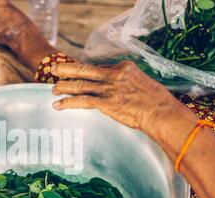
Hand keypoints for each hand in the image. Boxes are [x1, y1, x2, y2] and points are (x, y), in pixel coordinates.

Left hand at [51, 61, 183, 135]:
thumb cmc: (157, 103)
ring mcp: (109, 88)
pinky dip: (68, 103)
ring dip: (64, 87)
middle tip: (54, 69)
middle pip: (85, 70)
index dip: (86, 72)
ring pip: (80, 85)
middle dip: (67, 70)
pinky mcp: (106, 102)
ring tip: (53, 90)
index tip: (76, 72)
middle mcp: (114, 75)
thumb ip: (129, 84)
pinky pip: (82, 101)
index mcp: (124, 68)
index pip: (99, 68)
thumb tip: (122, 92)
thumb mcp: (143, 85)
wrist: (161, 112)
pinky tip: (58, 106)